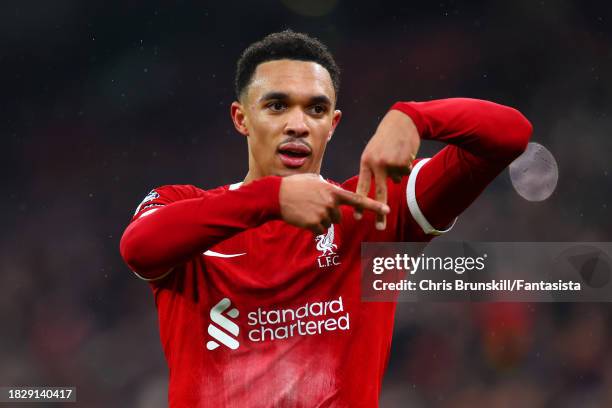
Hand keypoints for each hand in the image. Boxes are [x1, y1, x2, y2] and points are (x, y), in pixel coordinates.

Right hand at [279, 173, 389, 234]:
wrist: (276, 195)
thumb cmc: (294, 186)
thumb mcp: (314, 180)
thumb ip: (327, 186)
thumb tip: (333, 191)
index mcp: (333, 191)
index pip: (357, 200)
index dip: (374, 206)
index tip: (387, 210)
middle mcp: (330, 203)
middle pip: (339, 217)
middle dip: (329, 214)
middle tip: (313, 206)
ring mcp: (322, 215)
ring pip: (328, 224)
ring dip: (319, 220)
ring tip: (306, 210)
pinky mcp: (313, 225)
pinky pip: (319, 231)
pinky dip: (312, 228)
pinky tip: (303, 218)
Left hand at [355, 109, 419, 229]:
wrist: (403, 121)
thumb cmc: (386, 137)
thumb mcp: (374, 151)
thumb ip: (375, 169)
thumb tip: (388, 186)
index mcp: (365, 162)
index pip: (361, 186)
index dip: (359, 203)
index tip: (357, 217)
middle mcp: (376, 165)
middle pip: (378, 193)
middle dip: (379, 212)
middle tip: (379, 227)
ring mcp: (390, 164)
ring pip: (396, 179)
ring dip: (398, 170)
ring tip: (396, 154)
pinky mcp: (403, 163)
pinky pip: (405, 172)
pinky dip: (406, 165)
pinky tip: (403, 153)